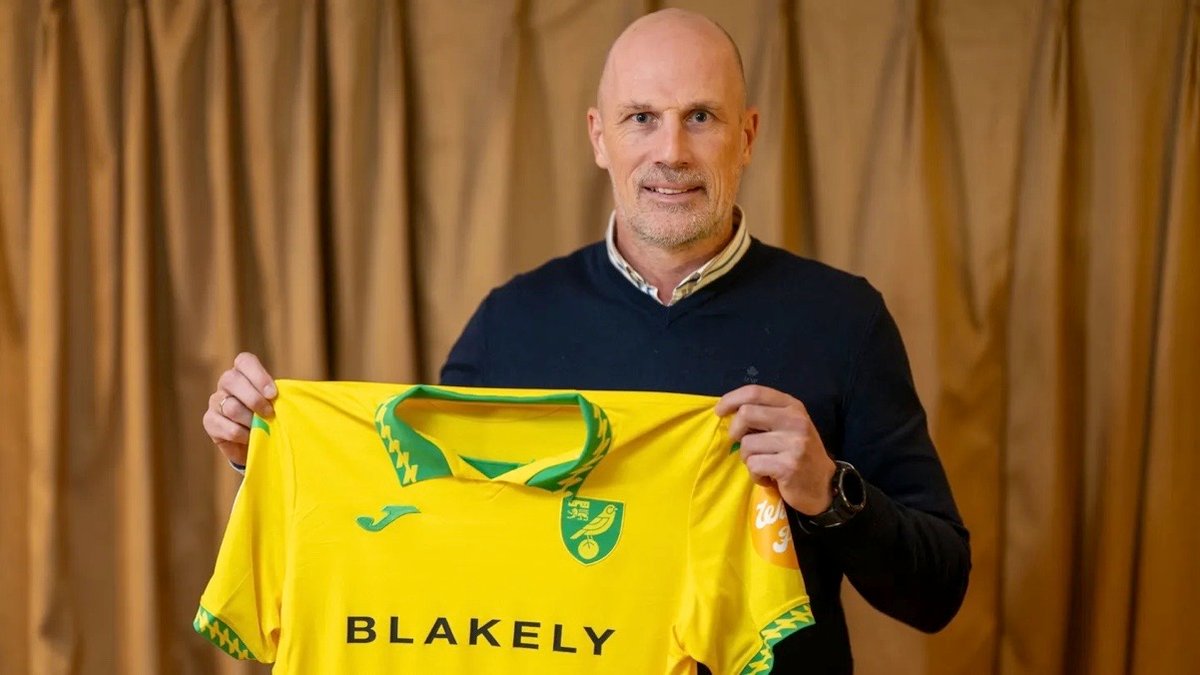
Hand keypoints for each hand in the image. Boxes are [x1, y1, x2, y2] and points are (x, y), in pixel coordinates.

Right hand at [203, 352, 276, 466]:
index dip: (258, 375)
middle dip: (254, 398)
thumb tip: (311, 391)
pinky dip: (242, 435)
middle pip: (232, 380)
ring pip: (229, 406)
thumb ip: (285, 394)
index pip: (244, 361)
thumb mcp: (280, 403)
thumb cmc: (272, 416)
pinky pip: (226, 427)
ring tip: (262, 427)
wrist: (258, 442)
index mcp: (243, 372)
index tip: (273, 394)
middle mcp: (226, 383)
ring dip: (250, 419)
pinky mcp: (210, 422)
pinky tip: (251, 437)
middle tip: (269, 413)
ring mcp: (215, 401)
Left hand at [715, 384, 836, 515]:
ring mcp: (794, 443)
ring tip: (763, 465)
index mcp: (792, 406)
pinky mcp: (789, 465)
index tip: (719, 411)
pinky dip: (755, 475)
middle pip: (746, 414)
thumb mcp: (787, 426)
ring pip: (747, 444)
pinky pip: (754, 465)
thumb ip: (764, 415)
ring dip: (748, 459)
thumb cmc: (797, 454)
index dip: (731, 399)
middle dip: (735, 431)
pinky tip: (768, 477)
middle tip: (743, 445)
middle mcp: (795, 420)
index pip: (755, 392)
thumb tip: (729, 412)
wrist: (823, 485)